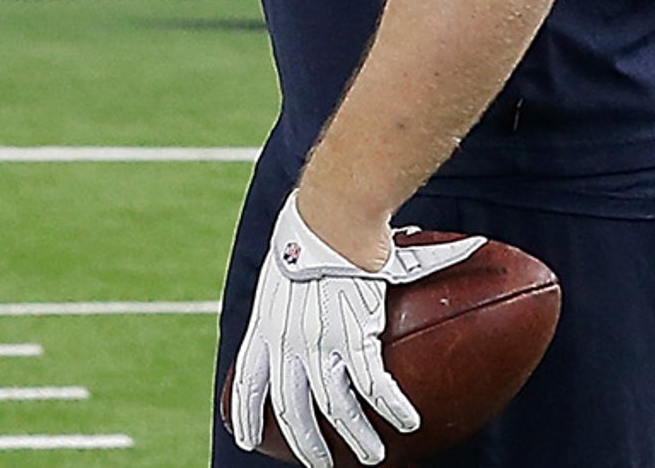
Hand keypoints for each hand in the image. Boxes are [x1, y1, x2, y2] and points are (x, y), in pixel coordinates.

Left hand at [231, 192, 484, 467]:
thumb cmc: (311, 228)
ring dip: (355, 437)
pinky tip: (406, 423)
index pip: (250, 382)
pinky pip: (373, 384)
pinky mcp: (353, 333)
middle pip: (291, 409)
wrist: (327, 213)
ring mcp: (319, 340)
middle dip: (307, 444)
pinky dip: (390, 407)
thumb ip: (300, 291)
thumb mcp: (286, 265)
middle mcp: (287, 339)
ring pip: (335, 407)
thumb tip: (308, 293)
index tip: (248, 439)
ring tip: (372, 456)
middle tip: (322, 464)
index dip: (248, 416)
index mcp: (266, 324)